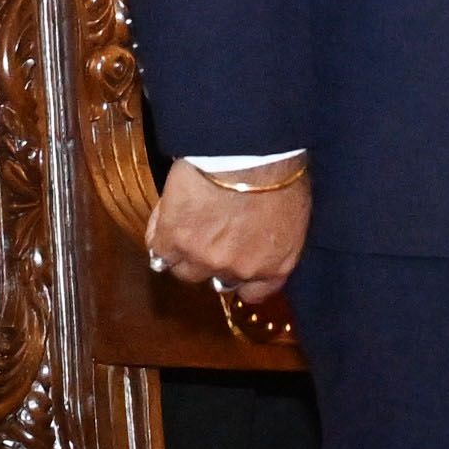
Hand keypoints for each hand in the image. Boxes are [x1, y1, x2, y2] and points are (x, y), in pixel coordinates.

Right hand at [149, 160, 309, 308]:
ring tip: (187, 225)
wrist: (247, 155)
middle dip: (214, 264)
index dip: (242, 280)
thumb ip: (273, 239)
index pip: (255, 293)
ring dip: (183, 253)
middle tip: (211, 237)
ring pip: (184, 271)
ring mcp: (203, 259)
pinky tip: (168, 218)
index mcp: (275, 265)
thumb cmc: (279, 174)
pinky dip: (159, 236)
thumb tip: (261, 240)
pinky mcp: (173, 242)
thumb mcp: (291, 214)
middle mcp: (239, 270)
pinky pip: (158, 250)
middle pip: (217, 281)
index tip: (235, 265)